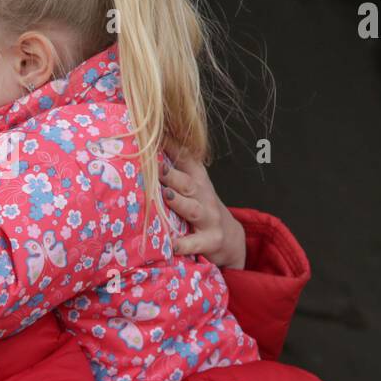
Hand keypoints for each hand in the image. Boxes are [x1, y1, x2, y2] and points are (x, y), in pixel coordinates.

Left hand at [160, 150, 245, 269]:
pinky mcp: (211, 241)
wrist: (231, 238)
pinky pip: (196, 243)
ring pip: (193, 209)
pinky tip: (171, 245)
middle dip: (172, 175)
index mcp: (198, 180)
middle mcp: (204, 196)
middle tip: (156, 167)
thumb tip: (149, 145)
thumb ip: (177, 169)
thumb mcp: (194, 186)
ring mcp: (209, 219)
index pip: (187, 159)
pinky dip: (184, 244)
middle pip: (188, 183)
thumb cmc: (202, 208)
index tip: (158, 135)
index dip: (174, 146)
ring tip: (166, 196)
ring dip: (179, 202)